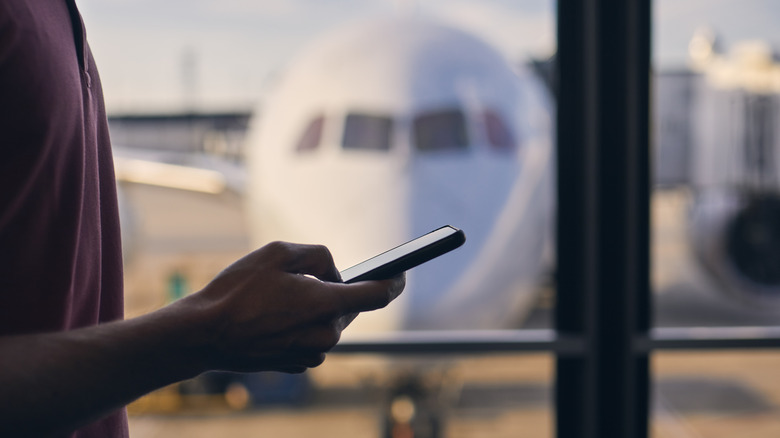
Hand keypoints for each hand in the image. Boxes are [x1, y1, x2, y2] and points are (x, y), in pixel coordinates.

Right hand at [185, 241, 404, 373]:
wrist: (203, 336)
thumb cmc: (237, 291)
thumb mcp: (277, 253)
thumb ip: (318, 255)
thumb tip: (333, 273)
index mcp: (326, 305)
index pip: (378, 295)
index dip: (394, 281)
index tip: (400, 272)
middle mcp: (326, 334)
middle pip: (348, 306)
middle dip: (334, 289)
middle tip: (305, 278)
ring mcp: (313, 353)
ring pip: (330, 321)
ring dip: (316, 307)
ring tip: (280, 298)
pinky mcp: (298, 364)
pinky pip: (313, 337)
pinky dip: (303, 324)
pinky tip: (274, 316)